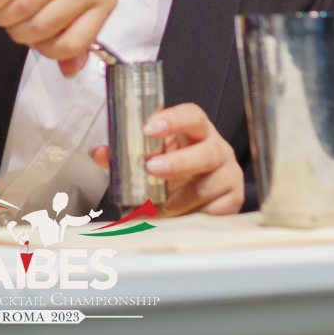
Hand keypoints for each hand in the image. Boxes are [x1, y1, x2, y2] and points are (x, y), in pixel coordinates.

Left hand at [90, 102, 243, 215]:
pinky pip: (212, 212)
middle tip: (151, 169)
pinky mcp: (233, 200)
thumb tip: (100, 153)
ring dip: (176, 200)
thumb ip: (125, 152)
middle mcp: (217, 148)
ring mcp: (228, 174)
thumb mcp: (152, 154)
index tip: (150, 128)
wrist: (201, 191)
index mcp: (197, 129)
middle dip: (177, 163)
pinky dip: (189, 217)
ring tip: (154, 206)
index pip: (192, 116)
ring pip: (205, 187)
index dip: (173, 120)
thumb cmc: (174, 166)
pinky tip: (173, 218)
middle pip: (205, 152)